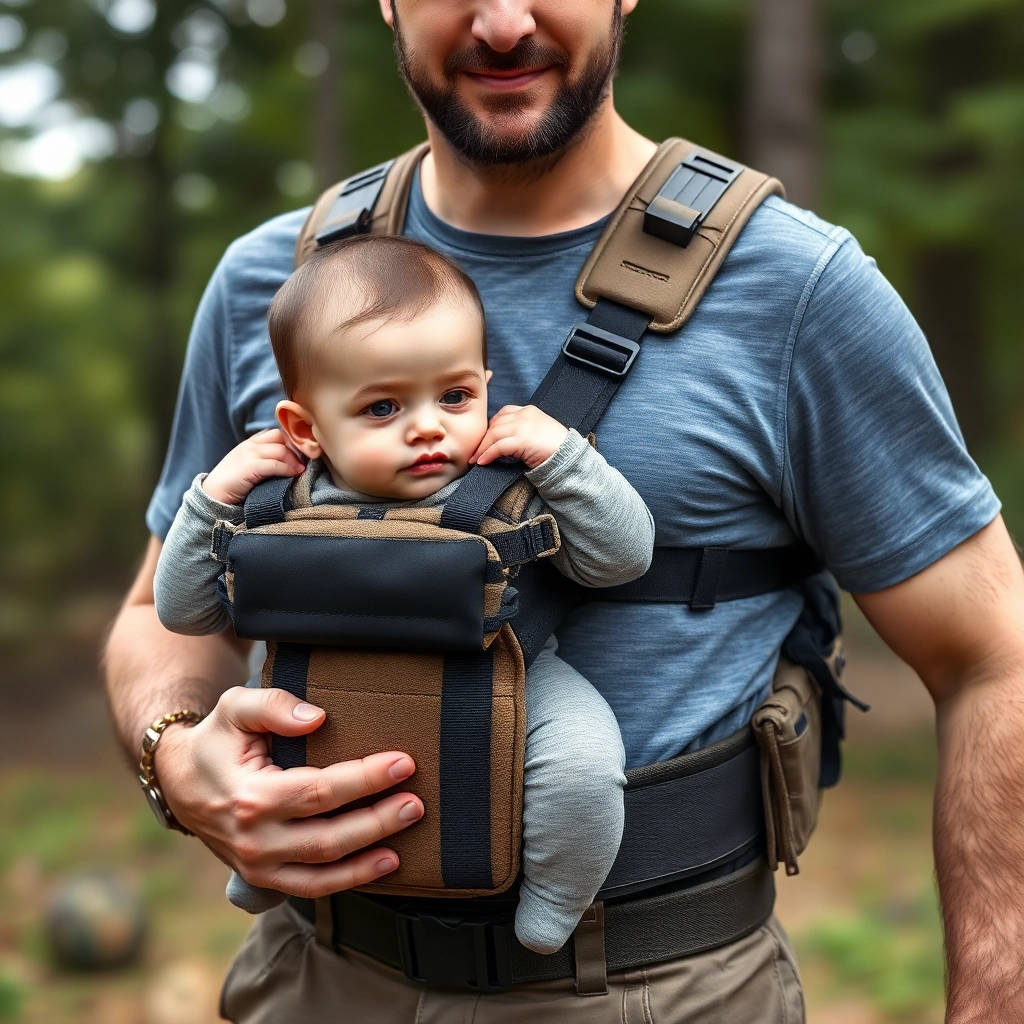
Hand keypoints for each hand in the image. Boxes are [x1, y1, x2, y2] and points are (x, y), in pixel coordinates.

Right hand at [154, 686, 423, 895]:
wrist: (179, 782)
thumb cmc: (217, 739)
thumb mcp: (236, 708)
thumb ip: (274, 706)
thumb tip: (318, 719)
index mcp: (250, 797)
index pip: (319, 791)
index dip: (365, 779)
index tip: (403, 763)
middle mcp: (254, 839)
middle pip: (328, 836)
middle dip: (378, 819)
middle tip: (416, 802)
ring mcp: (258, 865)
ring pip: (324, 869)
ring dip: (371, 854)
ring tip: (408, 830)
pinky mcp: (264, 877)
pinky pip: (312, 887)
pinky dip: (350, 880)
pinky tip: (384, 863)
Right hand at [203, 429, 304, 504]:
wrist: (212, 495)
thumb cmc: (232, 484)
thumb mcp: (247, 465)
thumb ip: (263, 459)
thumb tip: (288, 461)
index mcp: (249, 443)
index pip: (276, 433)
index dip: (291, 442)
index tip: (300, 454)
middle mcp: (249, 445)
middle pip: (280, 437)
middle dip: (295, 449)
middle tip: (303, 462)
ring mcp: (249, 454)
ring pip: (281, 450)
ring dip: (294, 460)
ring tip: (300, 470)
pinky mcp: (250, 467)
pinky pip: (276, 464)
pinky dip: (288, 469)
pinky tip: (294, 475)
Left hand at [470, 405, 568, 469]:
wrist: (570, 457)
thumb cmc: (556, 449)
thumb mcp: (539, 432)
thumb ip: (523, 430)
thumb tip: (504, 441)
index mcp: (529, 411)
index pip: (503, 413)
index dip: (492, 426)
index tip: (486, 439)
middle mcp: (524, 415)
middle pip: (495, 424)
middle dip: (483, 439)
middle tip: (475, 452)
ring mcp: (523, 426)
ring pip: (494, 434)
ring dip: (482, 448)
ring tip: (475, 459)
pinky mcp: (522, 439)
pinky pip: (498, 446)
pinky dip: (487, 454)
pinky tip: (482, 462)